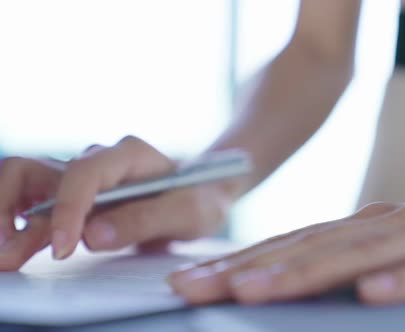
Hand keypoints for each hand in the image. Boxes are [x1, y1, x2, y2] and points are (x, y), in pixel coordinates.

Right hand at [0, 136, 233, 269]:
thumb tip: (92, 235)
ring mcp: (82, 177)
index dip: (68, 208)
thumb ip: (146, 220)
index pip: (84, 173)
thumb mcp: (189, 212)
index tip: (63, 246)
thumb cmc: (199, 198)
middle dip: (10, 209)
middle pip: (35, 169)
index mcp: (129, 154)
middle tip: (7, 253)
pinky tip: (13, 245)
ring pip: (25, 186)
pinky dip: (17, 225)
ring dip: (6, 219)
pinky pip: (33, 204)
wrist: (202, 195)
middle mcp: (99, 160)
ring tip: (5, 256)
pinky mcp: (75, 196)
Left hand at [167, 186, 404, 304]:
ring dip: (307, 273)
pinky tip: (374, 295)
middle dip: (248, 269)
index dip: (242, 259)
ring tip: (254, 292)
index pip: (297, 242)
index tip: (192, 277)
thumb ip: (358, 257)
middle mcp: (398, 222)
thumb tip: (301, 279)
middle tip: (191, 287)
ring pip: (366, 256)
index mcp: (374, 224)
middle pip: (314, 247)